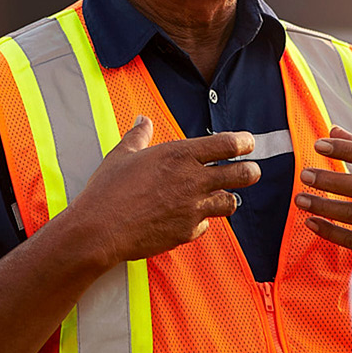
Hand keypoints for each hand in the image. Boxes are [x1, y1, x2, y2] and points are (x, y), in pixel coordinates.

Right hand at [67, 118, 259, 268]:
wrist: (100, 229)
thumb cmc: (108, 189)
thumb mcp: (122, 154)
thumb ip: (139, 136)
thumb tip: (143, 121)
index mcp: (179, 155)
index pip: (227, 144)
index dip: (244, 142)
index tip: (248, 142)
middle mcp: (192, 180)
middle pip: (241, 174)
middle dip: (251, 171)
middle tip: (252, 170)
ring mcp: (192, 208)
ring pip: (230, 202)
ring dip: (228, 197)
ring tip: (223, 196)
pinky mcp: (186, 232)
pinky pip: (204, 225)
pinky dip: (201, 220)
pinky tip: (190, 217)